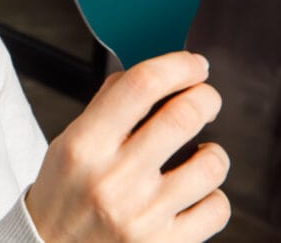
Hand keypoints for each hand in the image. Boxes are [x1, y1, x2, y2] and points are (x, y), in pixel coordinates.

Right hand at [25, 51, 229, 241]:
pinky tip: (194, 193)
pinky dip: (212, 196)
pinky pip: (217, 209)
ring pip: (211, 164)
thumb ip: (107, 107)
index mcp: (84, 145)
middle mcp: (113, 179)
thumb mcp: (69, 143)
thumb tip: (152, 74)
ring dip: (212, 152)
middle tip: (204, 98)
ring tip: (198, 155)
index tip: (194, 64)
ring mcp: (142, 216)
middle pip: (183, 116)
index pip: (141, 86)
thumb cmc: (63, 193)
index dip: (177, 66)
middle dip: (205, 98)